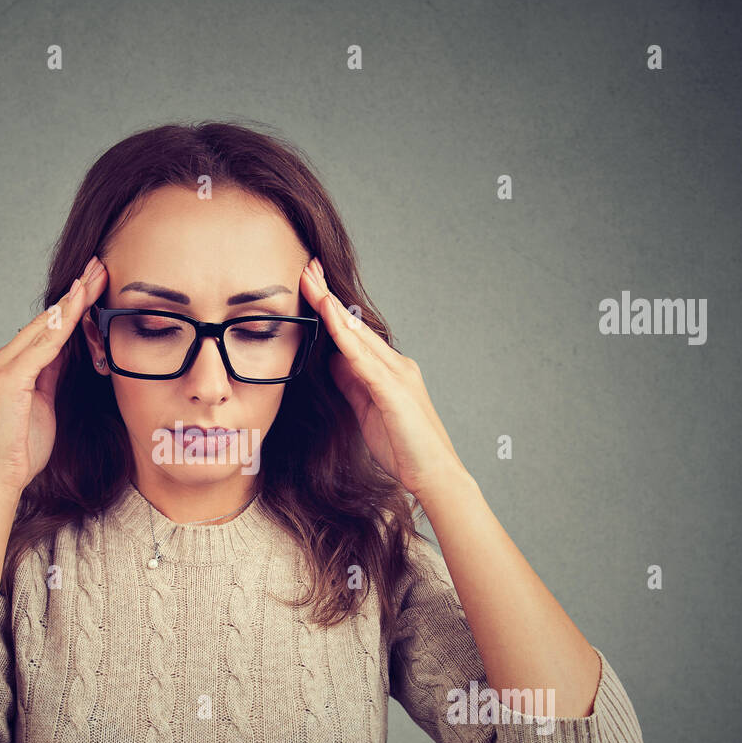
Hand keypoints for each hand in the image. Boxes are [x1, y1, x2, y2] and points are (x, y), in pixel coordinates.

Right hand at [0, 256, 107, 493]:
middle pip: (45, 321)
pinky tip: (79, 306)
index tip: (92, 283)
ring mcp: (1, 367)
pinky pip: (43, 346)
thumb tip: (67, 351)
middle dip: (75, 293)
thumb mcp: (42, 404)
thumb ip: (50, 375)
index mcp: (7, 366)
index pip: (44, 330)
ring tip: (95, 276)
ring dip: (73, 300)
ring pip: (44, 327)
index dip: (70, 306)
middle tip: (99, 265)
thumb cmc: (19, 448)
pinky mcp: (9, 379)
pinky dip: (63, 325)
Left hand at [299, 256, 468, 505]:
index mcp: (388, 370)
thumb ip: (352, 383)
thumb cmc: (404, 448)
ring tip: (312, 282)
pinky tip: (331, 320)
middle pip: (355, 324)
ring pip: (359, 334)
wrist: (435, 476)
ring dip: (332, 308)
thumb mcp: (367, 410)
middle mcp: (396, 365)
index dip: (330, 308)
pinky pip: (365, 359)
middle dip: (328, 295)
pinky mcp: (394, 391)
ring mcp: (397, 375)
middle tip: (306, 266)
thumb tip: (332, 360)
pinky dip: (346, 337)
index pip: (354, 332)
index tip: (310, 284)